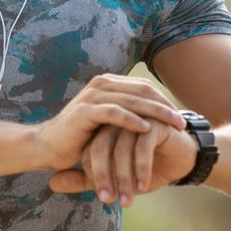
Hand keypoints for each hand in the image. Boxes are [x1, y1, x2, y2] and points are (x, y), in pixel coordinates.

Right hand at [34, 74, 186, 171]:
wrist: (47, 145)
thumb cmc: (79, 137)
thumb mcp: (106, 123)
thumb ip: (125, 114)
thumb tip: (152, 116)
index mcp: (108, 84)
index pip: (144, 87)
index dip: (164, 100)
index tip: (181, 117)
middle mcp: (101, 84)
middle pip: (142, 92)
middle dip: (165, 107)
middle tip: (184, 122)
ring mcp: (93, 96)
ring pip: (132, 101)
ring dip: (156, 113)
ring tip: (173, 125)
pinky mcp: (85, 111)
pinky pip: (114, 113)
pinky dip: (132, 120)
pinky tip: (147, 129)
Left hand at [47, 120, 197, 205]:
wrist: (182, 160)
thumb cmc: (146, 168)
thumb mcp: (113, 177)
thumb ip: (83, 179)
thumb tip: (51, 183)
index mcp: (104, 127)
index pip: (89, 149)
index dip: (94, 175)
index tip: (102, 197)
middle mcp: (117, 120)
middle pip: (102, 147)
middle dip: (104, 178)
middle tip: (108, 201)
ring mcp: (136, 118)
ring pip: (121, 149)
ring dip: (124, 178)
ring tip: (127, 201)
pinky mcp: (155, 122)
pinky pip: (142, 147)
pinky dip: (141, 169)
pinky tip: (143, 186)